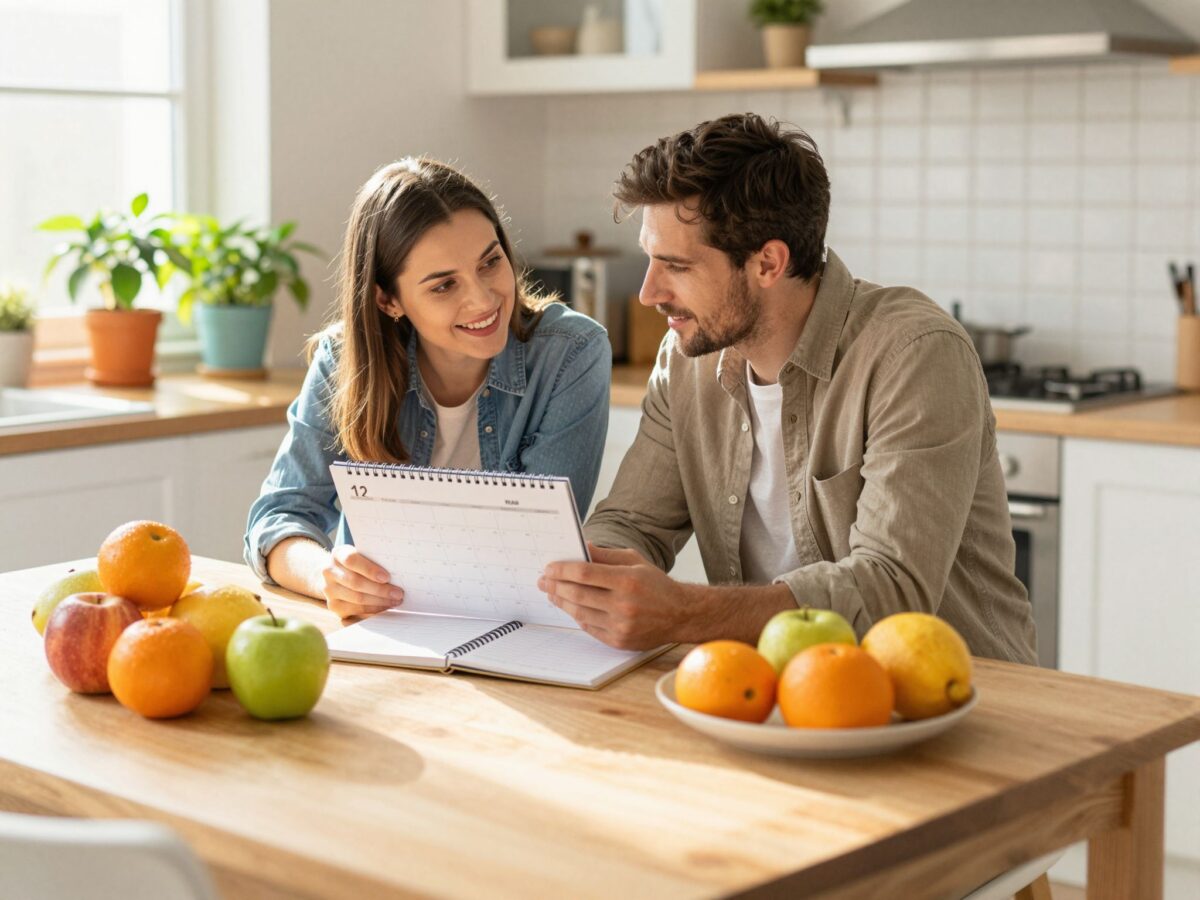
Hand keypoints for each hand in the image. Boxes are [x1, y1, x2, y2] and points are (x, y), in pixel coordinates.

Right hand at [322, 545, 403, 618]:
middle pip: (356, 583)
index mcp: (338, 554)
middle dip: (380, 589)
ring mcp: (329, 590)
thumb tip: (397, 572)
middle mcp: (329, 571)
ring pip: (357, 598)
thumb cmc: (359, 564)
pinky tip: (384, 607)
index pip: (351, 560)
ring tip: (395, 601)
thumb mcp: (363, 555)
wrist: (338, 574)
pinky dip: (373, 610)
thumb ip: (374, 560)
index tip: (387, 577)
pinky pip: (356, 610)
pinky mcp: (333, 605)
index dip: (369, 570)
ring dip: (379, 601)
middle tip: (398, 593)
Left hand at [538, 543, 694, 648]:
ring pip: (580, 612)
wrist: (681, 615)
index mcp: (627, 580)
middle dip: (556, 586)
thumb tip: (582, 547)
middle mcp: (623, 605)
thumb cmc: (657, 585)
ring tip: (553, 593)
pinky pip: (589, 627)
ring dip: (562, 602)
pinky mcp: (619, 641)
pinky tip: (571, 607)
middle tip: (544, 580)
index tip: (549, 567)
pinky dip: (577, 616)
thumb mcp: (635, 561)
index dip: (562, 570)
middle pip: (577, 594)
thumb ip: (606, 556)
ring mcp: (621, 626)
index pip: (585, 573)